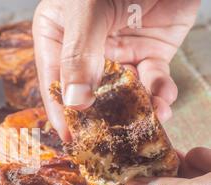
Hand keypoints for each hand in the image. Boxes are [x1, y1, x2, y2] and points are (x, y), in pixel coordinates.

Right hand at [33, 0, 199, 140]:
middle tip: (108, 141)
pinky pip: (151, 81)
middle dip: (99, 116)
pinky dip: (159, 94)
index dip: (61, 110)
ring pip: (121, 92)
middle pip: (87, 91)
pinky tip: (162, 103)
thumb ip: (79, 54)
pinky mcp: (148, 53)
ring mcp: (116, 52)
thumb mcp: (88, 9)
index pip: (54, 78)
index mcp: (57, 34)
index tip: (70, 138)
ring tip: (144, 123)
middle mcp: (84, 48)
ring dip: (134, 110)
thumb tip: (74, 102)